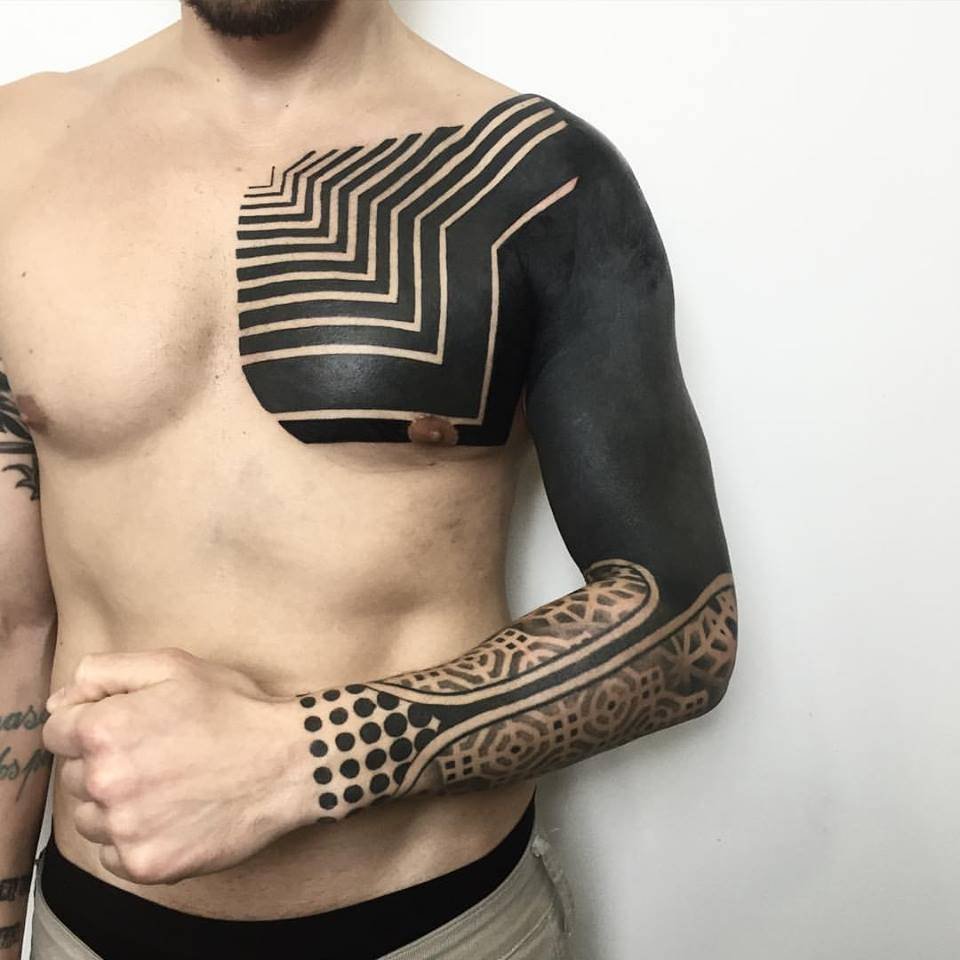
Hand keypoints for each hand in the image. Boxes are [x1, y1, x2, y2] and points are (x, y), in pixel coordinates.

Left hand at [42, 648, 304, 884]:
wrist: (287, 761)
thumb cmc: (232, 708)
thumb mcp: (174, 666)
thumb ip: (105, 671)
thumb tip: (60, 701)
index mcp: (104, 730)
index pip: (57, 731)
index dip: (91, 722)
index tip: (129, 726)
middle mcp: (106, 782)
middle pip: (74, 775)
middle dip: (105, 762)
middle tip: (157, 752)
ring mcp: (125, 829)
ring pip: (90, 818)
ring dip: (116, 803)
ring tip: (166, 783)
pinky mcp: (147, 864)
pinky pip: (114, 855)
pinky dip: (134, 838)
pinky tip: (171, 814)